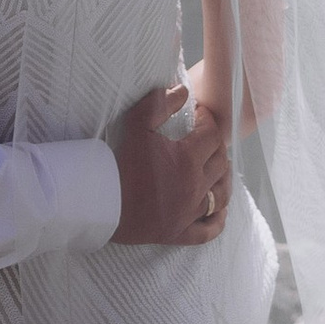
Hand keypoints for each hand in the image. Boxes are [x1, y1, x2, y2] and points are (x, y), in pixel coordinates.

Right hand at [110, 80, 233, 245]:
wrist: (101, 202)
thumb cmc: (119, 162)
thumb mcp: (137, 124)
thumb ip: (160, 104)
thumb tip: (182, 91)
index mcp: (187, 159)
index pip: (212, 135)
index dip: (208, 121)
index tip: (199, 114)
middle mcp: (195, 187)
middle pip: (221, 163)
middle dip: (216, 147)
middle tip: (206, 139)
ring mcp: (189, 213)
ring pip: (220, 195)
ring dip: (223, 180)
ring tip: (219, 169)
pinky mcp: (180, 233)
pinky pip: (208, 230)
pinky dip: (218, 220)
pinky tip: (222, 211)